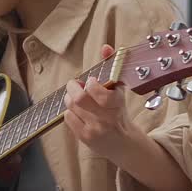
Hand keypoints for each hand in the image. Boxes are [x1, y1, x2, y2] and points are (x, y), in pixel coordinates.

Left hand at [63, 44, 138, 161]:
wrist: (123, 143)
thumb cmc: (118, 112)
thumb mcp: (119, 90)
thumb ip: (112, 67)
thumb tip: (105, 47)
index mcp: (117, 104)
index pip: (100, 93)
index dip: (91, 84)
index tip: (91, 81)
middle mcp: (106, 118)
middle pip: (79, 99)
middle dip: (73, 87)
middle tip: (75, 85)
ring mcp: (94, 130)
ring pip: (71, 106)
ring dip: (70, 98)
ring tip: (76, 97)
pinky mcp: (84, 138)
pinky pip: (68, 118)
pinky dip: (70, 110)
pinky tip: (77, 111)